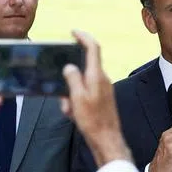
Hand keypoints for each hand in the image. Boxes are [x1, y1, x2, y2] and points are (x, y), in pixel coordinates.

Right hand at [61, 32, 129, 167]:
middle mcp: (102, 80)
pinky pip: (83, 94)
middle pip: (83, 69)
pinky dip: (75, 102)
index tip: (73, 32)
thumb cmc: (93, 121)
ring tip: (70, 110)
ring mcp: (103, 89)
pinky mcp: (101, 98)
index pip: (93, 48)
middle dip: (69, 79)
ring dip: (71, 95)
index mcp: (97, 76)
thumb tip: (69, 67)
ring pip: (81, 84)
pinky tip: (74, 114)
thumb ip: (72, 79)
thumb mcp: (77, 98)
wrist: (107, 140)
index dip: (83, 37)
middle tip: (64, 96)